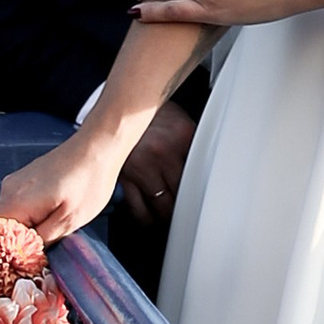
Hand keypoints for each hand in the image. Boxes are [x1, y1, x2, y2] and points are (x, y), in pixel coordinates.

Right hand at [0, 120, 129, 244]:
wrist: (97, 148)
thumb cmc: (88, 183)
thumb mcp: (69, 220)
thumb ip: (42, 240)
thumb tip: (24, 256)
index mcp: (15, 203)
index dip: (4, 253)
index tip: (22, 263)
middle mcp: (8, 190)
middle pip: (0, 227)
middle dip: (16, 242)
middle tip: (40, 252)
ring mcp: (15, 182)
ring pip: (10, 217)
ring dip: (26, 228)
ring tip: (49, 233)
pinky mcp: (25, 179)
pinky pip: (19, 205)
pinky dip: (30, 216)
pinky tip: (50, 216)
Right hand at [117, 99, 196, 222]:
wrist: (118, 106)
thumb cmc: (149, 115)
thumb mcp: (177, 120)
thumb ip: (191, 143)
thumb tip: (205, 163)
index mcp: (182, 136)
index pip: (201, 169)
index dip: (204, 185)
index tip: (205, 196)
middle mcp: (164, 153)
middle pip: (184, 191)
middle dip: (186, 204)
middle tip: (188, 209)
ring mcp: (143, 167)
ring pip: (163, 206)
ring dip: (168, 214)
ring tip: (170, 216)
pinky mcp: (124, 177)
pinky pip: (138, 209)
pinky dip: (145, 217)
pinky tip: (149, 217)